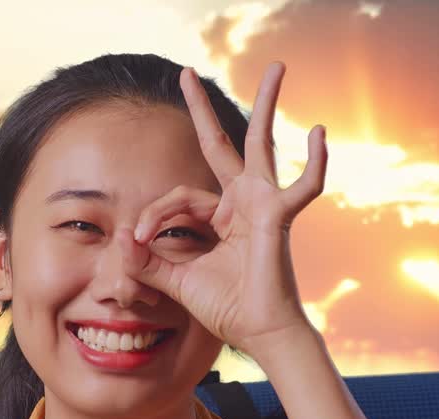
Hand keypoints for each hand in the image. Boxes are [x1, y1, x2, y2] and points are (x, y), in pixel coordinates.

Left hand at [125, 62, 328, 356]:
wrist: (256, 331)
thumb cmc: (226, 307)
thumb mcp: (176, 280)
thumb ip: (147, 262)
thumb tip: (119, 243)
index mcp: (220, 214)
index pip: (178, 197)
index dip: (154, 216)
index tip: (137, 241)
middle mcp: (242, 201)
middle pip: (222, 144)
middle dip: (202, 109)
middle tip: (185, 72)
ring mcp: (263, 203)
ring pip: (262, 144)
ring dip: (267, 104)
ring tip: (277, 67)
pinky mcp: (279, 216)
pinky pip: (302, 185)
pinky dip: (314, 162)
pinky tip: (319, 133)